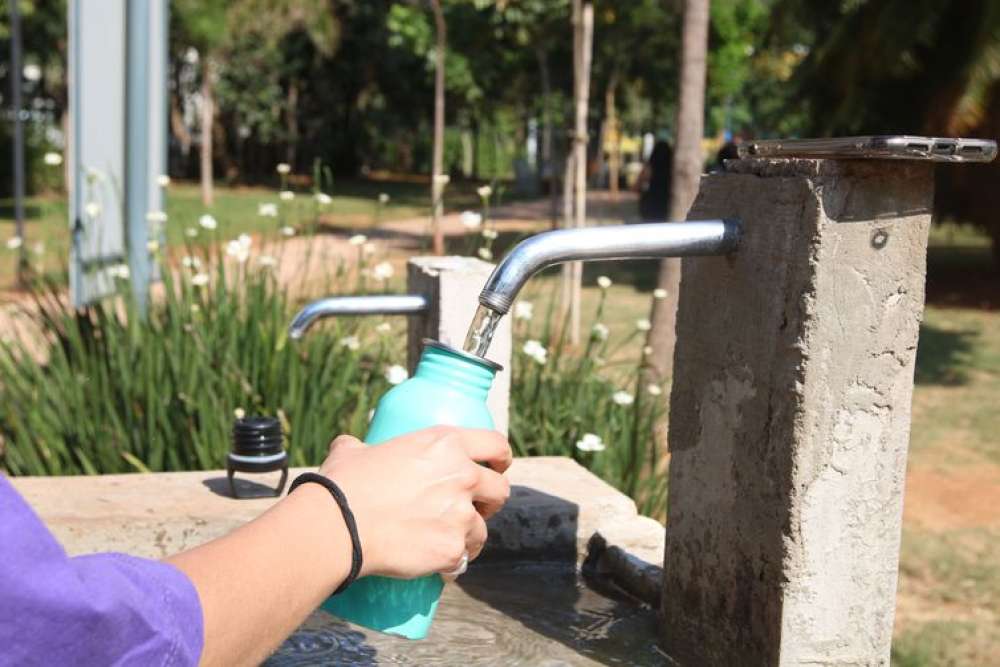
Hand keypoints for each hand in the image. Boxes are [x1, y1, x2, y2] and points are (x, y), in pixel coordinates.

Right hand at [317, 426, 511, 579]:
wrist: (337, 527)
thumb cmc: (343, 485)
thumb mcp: (354, 450)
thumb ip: (361, 445)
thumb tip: (351, 447)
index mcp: (445, 443)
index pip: (495, 445)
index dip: (501, 458)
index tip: (498, 468)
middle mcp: (462, 475)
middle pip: (500, 489)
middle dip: (491, 500)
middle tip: (474, 508)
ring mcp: (460, 514)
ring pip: (482, 530)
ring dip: (470, 536)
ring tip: (448, 541)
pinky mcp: (452, 549)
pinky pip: (462, 560)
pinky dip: (451, 564)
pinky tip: (439, 566)